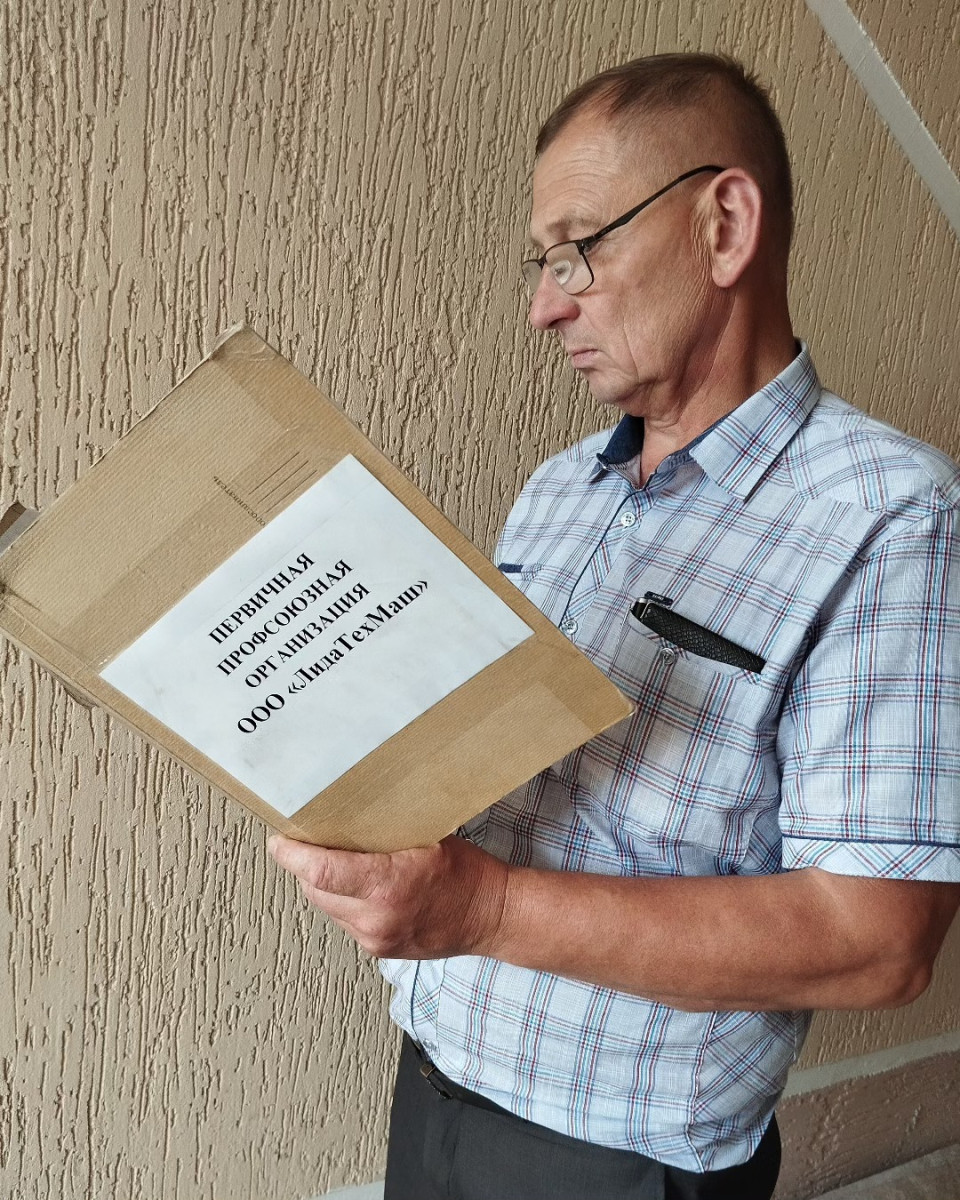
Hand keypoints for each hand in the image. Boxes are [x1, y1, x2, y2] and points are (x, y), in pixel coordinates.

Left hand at [267, 833, 510, 958]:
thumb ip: (385, 831)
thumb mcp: (428, 836)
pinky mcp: (378, 950)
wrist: (492, 917)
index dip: (292, 854)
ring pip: (326, 907)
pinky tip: (359, 886)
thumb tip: (348, 809)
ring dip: (322, 884)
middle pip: (315, 889)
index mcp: (389, 885)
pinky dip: (342, 901)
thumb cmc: (467, 873)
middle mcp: (376, 918)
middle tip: (304, 841)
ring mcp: (376, 939)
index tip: (279, 841)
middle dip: (304, 865)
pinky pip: (344, 920)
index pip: (320, 871)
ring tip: (335, 861)